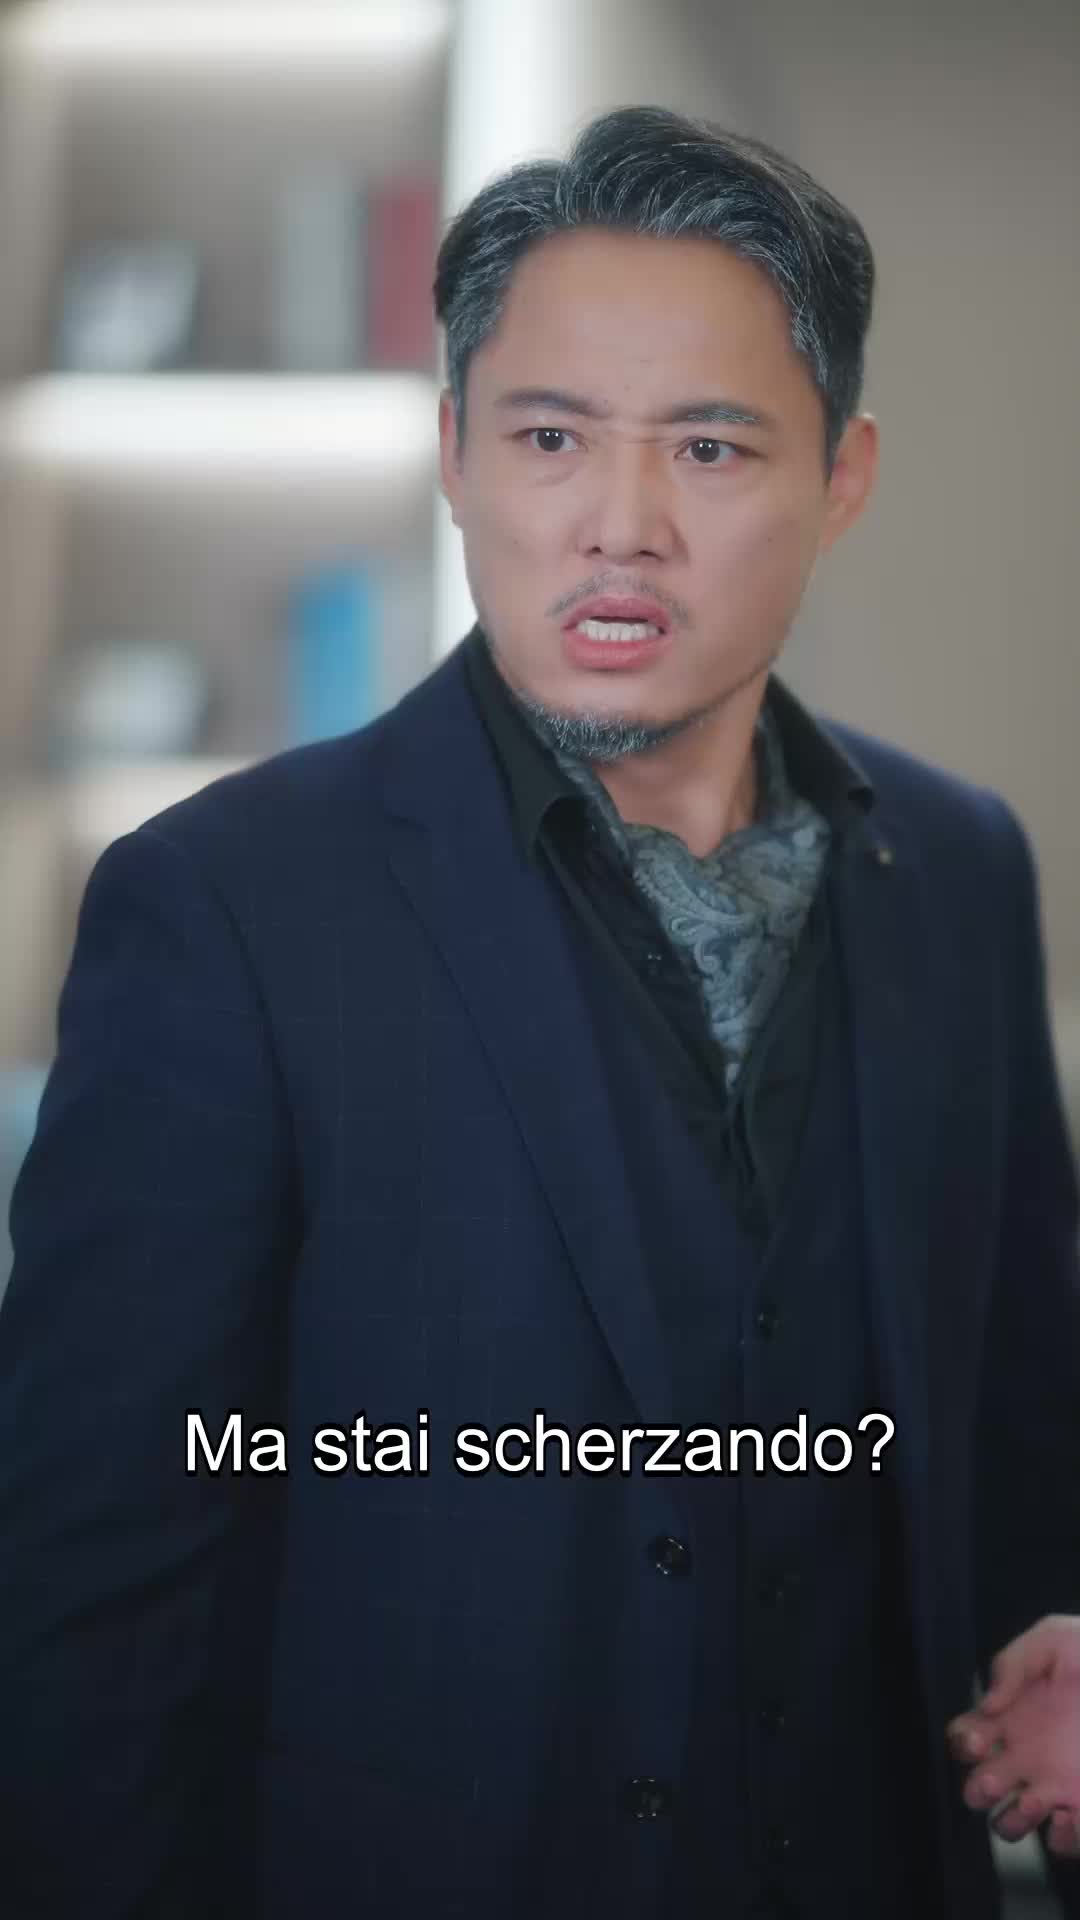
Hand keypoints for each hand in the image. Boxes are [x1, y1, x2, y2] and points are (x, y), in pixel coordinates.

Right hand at [947, 1616, 1079, 1856]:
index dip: (962, 1744)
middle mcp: (1025, 1755)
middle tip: (996, 1778)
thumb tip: (987, 1702)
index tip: (978, 1740)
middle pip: (977, 1789)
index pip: (964, 1739)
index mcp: (1011, 1717)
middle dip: (978, 1790)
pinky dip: (1062, 1837)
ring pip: (1011, 1823)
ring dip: (1014, 1820)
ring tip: (1035, 1799)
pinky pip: (1063, 1840)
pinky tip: (1070, 1815)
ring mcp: (1054, 1784)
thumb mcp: (1053, 1639)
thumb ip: (1012, 1664)